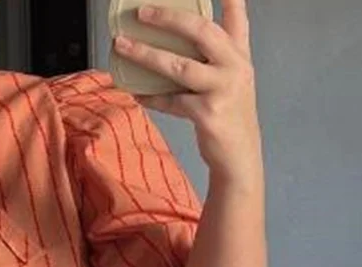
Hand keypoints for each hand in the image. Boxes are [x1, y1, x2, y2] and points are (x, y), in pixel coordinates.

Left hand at [113, 0, 262, 184]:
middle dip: (169, 18)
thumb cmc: (229, 116)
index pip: (237, 16)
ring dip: (146, 55)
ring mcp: (222, 90)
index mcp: (239, 55)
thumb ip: (214, 56)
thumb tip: (175, 39)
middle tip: (143, 12)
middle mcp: (235, 67)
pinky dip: (152, 97)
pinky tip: (137, 92)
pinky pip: (171, 101)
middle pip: (201, 31)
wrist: (239, 157)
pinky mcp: (208, 114)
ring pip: (178, 66)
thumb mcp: (229, 80)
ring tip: (122, 46)